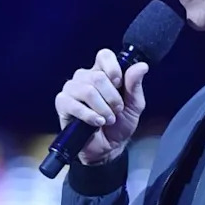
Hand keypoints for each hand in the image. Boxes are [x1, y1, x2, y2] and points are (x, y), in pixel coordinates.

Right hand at [54, 49, 148, 165]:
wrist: (108, 148)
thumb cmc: (120, 125)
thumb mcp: (134, 106)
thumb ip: (135, 86)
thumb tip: (142, 66)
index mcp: (103, 73)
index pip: (104, 55)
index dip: (112, 68)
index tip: (119, 84)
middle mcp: (85, 77)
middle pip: (97, 76)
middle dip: (112, 98)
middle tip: (117, 111)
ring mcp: (72, 89)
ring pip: (87, 90)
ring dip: (102, 108)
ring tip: (107, 120)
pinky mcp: (62, 103)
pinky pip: (72, 103)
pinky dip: (88, 115)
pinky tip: (96, 122)